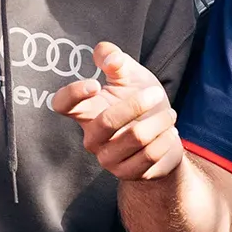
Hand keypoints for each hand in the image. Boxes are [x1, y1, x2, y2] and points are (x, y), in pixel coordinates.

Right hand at [52, 43, 183, 181]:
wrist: (165, 135)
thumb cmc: (141, 101)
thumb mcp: (130, 74)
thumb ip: (115, 58)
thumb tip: (110, 58)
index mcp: (86, 111)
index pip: (62, 104)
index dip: (72, 94)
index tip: (95, 84)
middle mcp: (91, 137)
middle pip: (107, 122)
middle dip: (136, 105)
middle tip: (157, 93)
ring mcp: (107, 158)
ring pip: (135, 137)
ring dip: (159, 121)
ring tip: (170, 114)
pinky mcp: (127, 173)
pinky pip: (149, 155)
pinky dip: (166, 139)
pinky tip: (170, 132)